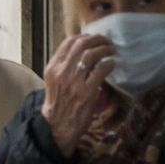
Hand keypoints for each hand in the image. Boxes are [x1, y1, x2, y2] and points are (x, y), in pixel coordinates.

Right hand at [40, 34, 116, 156]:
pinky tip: (112, 64)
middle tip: (107, 42)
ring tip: (111, 51)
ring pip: (91, 55)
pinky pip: (101, 71)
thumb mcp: (54, 81)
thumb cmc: (58, 103)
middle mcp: (61, 72)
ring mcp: (74, 82)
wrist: (57, 126)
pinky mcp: (86, 92)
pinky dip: (109, 64)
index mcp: (52, 68)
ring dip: (105, 49)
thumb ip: (64, 66)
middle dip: (98, 39)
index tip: (94, 39)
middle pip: (81, 44)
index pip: (68, 42)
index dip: (85, 37)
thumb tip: (82, 51)